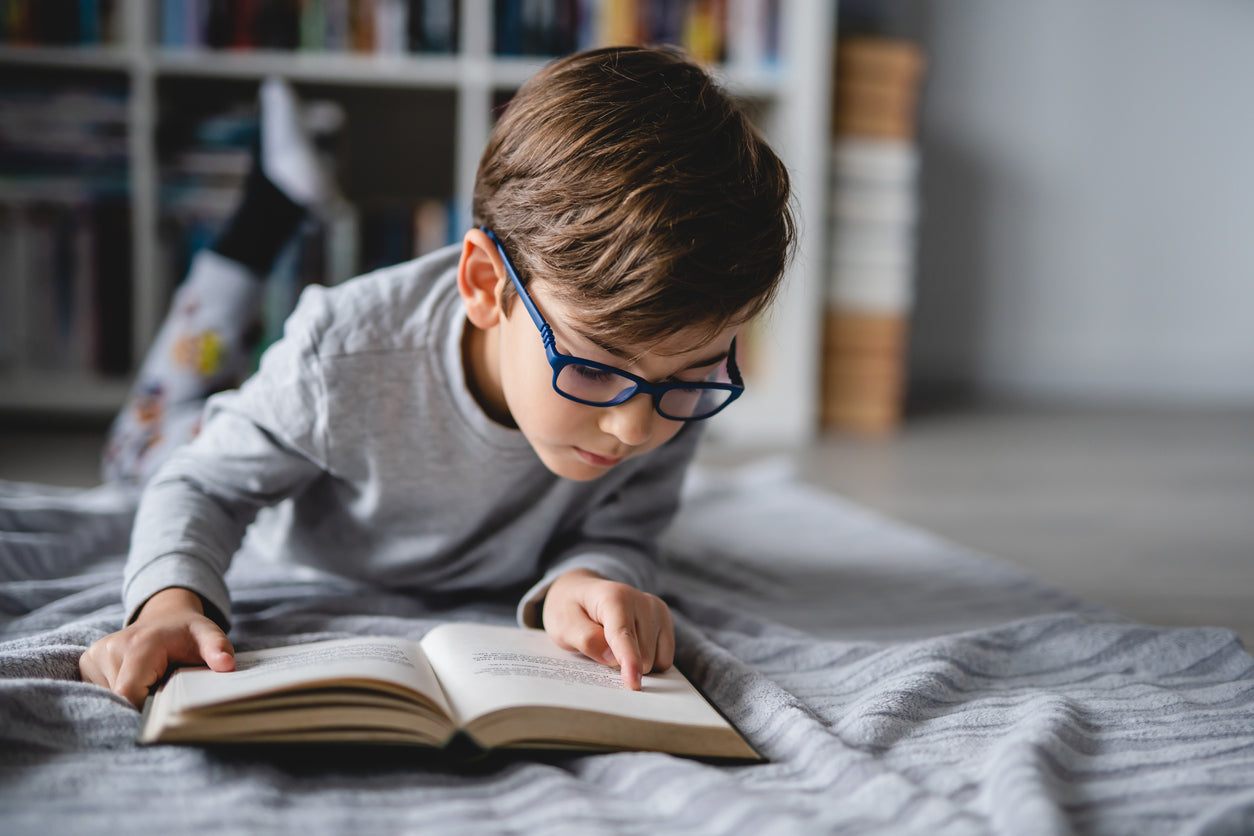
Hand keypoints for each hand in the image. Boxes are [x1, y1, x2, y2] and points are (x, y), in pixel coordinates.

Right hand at [78, 587, 234, 708]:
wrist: (165, 616)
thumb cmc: (188, 632)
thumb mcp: (208, 635)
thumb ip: (218, 648)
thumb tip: (226, 666)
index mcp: (140, 644)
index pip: (130, 692)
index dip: (145, 708)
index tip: (164, 708)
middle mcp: (111, 647)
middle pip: (119, 698)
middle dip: (140, 704)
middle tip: (162, 693)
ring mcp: (95, 654)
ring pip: (108, 697)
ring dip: (130, 699)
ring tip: (150, 683)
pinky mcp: (87, 661)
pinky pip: (100, 691)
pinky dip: (118, 694)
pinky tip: (137, 681)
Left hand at [542, 569, 673, 689]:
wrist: (582, 592)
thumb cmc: (571, 610)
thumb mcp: (563, 625)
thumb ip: (586, 640)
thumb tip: (614, 659)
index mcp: (614, 597)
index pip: (623, 635)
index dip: (629, 661)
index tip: (634, 683)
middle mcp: (642, 601)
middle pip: (642, 655)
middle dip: (622, 664)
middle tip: (601, 649)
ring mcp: (657, 610)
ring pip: (656, 660)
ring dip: (635, 663)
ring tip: (614, 644)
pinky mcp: (666, 620)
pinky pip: (665, 659)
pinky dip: (649, 662)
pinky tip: (631, 647)